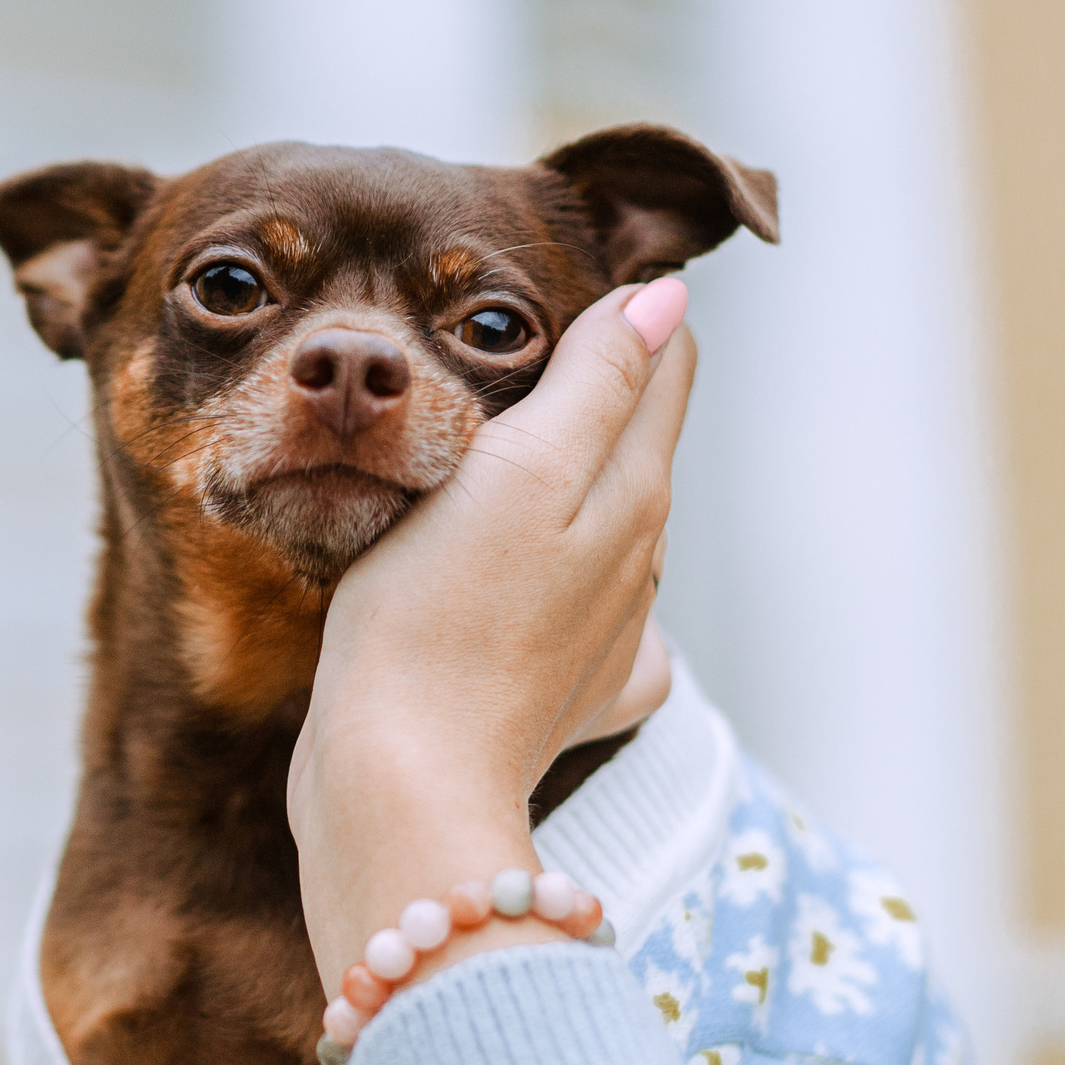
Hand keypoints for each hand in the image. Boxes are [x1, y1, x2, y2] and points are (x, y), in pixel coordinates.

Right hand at [287, 279, 695, 993]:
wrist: (400, 786)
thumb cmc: (436, 618)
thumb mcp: (516, 470)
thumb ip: (595, 382)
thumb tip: (663, 298)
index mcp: (630, 493)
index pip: (665, 363)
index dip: (629, 309)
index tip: (569, 278)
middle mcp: (635, 562)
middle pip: (638, 440)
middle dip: (603, 384)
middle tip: (529, 341)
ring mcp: (604, 636)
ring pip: (606, 526)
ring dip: (573, 480)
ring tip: (511, 449)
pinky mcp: (559, 696)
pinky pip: (584, 624)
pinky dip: (565, 592)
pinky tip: (529, 594)